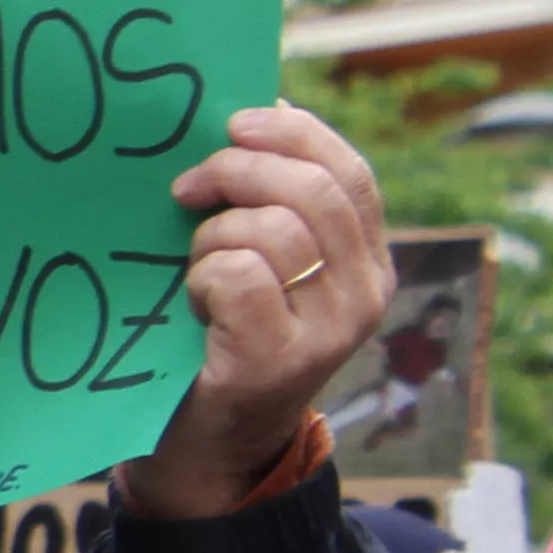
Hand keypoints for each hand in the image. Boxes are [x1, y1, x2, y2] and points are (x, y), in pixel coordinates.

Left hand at [121, 104, 386, 520]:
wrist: (205, 445)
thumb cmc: (218, 336)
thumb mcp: (262, 262)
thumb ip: (271, 202)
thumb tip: (260, 107)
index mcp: (367, 260)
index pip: (349, 171)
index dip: (293, 133)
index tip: (235, 123)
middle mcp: (365, 293)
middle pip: (313, 189)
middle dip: (238, 170)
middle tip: (185, 189)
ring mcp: (330, 330)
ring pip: (274, 230)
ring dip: (212, 235)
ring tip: (194, 268)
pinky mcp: (282, 359)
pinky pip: (239, 276)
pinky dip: (202, 276)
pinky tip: (194, 302)